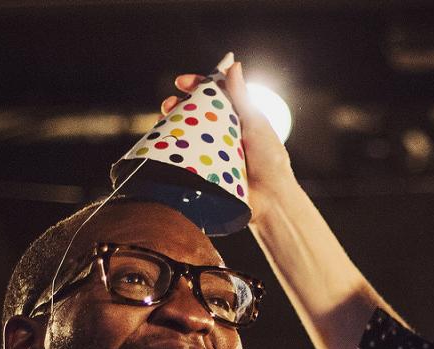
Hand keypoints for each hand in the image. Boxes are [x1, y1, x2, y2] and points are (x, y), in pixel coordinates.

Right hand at [161, 57, 297, 225]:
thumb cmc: (270, 160)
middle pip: (194, 113)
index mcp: (236, 118)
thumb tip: (234, 65)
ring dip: (170, 125)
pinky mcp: (204, 172)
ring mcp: (211, 153)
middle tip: (169, 105)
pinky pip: (184, 158)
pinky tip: (163, 144)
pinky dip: (172, 149)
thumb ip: (241, 96)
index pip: (212, 96)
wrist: (271, 199)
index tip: (182, 82)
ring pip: (185, 134)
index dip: (196, 86)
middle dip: (178, 106)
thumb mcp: (256, 122)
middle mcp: (221, 133)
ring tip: (163, 122)